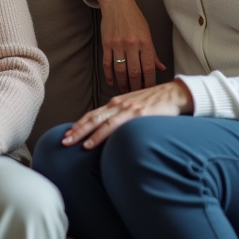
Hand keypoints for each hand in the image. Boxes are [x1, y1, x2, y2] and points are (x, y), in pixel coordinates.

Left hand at [62, 80, 193, 149]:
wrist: (175, 94)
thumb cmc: (157, 103)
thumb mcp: (136, 107)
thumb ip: (123, 115)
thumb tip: (113, 129)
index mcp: (117, 103)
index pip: (93, 114)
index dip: (80, 124)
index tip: (68, 133)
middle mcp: (118, 104)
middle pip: (92, 118)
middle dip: (76, 129)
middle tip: (63, 141)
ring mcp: (127, 109)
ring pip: (100, 122)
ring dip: (85, 134)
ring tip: (73, 144)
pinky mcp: (137, 114)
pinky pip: (115, 126)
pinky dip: (101, 135)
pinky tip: (93, 143)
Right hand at [88, 0, 166, 91]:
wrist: (117, 3)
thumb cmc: (134, 18)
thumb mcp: (147, 33)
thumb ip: (153, 52)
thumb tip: (161, 68)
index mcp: (145, 42)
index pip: (148, 68)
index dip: (149, 82)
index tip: (149, 90)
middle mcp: (132, 44)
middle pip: (134, 72)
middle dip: (136, 86)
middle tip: (137, 95)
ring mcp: (118, 44)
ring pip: (121, 70)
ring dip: (123, 83)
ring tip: (125, 90)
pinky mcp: (107, 44)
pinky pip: (108, 63)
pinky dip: (109, 75)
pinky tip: (112, 82)